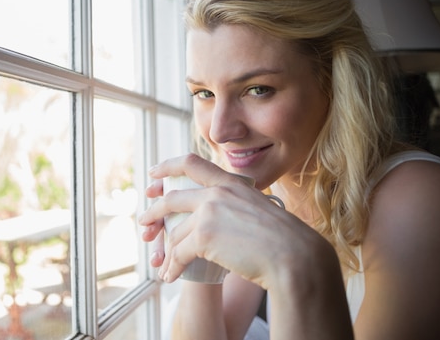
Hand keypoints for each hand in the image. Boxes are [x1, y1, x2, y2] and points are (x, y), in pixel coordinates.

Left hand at [139, 153, 306, 287]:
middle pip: (172, 199)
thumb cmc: (283, 240)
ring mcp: (208, 212)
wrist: (294, 256)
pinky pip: (179, 253)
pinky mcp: (204, 235)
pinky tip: (171, 276)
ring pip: (176, 233)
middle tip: (144, 222)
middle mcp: (217, 193)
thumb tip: (218, 217)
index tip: (153, 174)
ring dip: (167, 253)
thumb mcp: (258, 209)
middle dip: (154, 212)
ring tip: (164, 266)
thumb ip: (236, 206)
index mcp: (230, 183)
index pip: (191, 163)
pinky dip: (173, 267)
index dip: (167, 166)